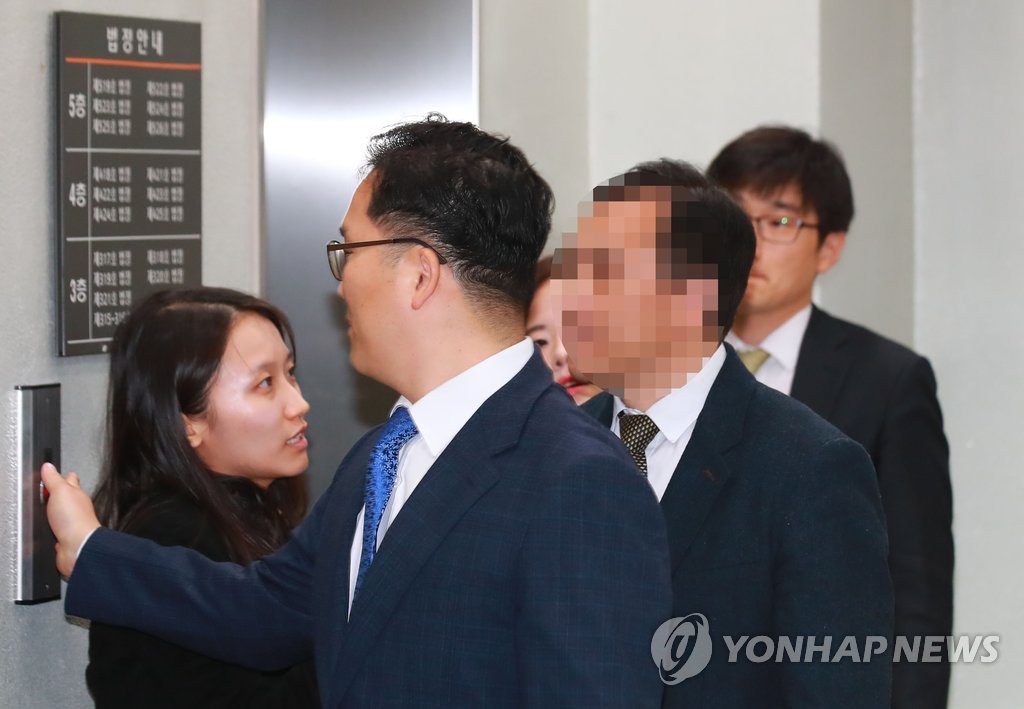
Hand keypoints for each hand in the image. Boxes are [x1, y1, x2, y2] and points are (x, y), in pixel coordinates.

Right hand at [40, 462, 100, 577]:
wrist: (78, 546)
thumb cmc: (75, 519)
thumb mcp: (60, 492)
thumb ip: (54, 479)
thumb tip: (48, 466)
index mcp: (76, 494)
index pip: (71, 481)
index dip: (65, 476)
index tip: (58, 473)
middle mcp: (77, 508)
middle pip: (68, 497)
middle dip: (62, 493)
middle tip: (53, 488)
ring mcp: (72, 523)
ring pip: (64, 513)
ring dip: (59, 510)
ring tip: (52, 506)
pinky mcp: (65, 537)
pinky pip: (59, 529)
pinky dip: (55, 527)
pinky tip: (53, 527)